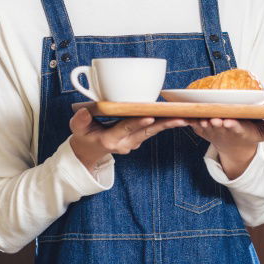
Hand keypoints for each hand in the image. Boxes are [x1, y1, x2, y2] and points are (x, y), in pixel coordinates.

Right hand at [68, 107, 187, 172]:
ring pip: (154, 131)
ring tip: (187, 117)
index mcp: (111, 140)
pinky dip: (167, 123)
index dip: (137, 123)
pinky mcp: (139, 139)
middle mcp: (126, 143)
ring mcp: (133, 143)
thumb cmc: (84, 137)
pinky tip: (180, 117)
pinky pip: (154, 131)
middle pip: (147, 132)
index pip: (126, 129)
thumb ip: (79, 121)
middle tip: (181, 118)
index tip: (149, 117)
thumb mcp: (77, 130)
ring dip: (170, 124)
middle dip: (164, 124)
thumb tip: (84, 112)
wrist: (89, 152)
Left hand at [189, 118, 263, 179]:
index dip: (232, 125)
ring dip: (199, 122)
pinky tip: (179, 116)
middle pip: (217, 125)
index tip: (228, 122)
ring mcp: (211, 131)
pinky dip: (186, 121)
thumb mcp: (263, 134)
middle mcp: (223, 130)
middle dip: (214, 122)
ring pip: (203, 125)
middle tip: (211, 118)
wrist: (234, 148)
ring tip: (197, 118)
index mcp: (238, 130)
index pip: (235, 127)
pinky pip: (192, 124)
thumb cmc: (250, 134)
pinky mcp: (201, 129)